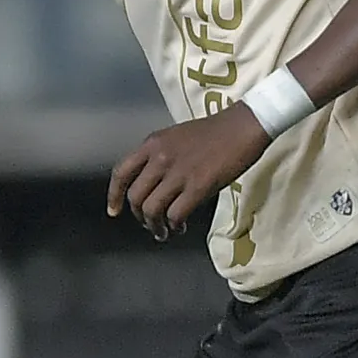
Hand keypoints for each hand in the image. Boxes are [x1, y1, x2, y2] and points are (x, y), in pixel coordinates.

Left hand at [107, 106, 268, 240]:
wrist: (244, 126)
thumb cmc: (214, 131)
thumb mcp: (176, 137)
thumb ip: (160, 157)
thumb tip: (154, 184)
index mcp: (152, 143)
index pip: (121, 173)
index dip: (114, 195)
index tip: (114, 211)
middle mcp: (159, 158)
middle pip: (135, 196)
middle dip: (139, 216)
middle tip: (149, 224)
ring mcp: (178, 173)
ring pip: (152, 209)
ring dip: (155, 226)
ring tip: (164, 231)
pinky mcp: (198, 186)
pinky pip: (175, 214)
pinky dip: (174, 225)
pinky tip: (180, 226)